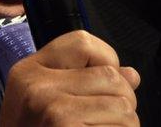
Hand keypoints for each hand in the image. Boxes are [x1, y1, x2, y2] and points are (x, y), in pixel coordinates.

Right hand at [0, 30, 139, 125]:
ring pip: (124, 109)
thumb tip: (131, 75)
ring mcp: (54, 112)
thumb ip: (83, 82)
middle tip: (107, 120)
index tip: (105, 83)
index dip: (107, 59)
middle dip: (123, 101)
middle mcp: (38, 88)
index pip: (83, 42)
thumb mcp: (42, 102)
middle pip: (112, 78)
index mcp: (28, 72)